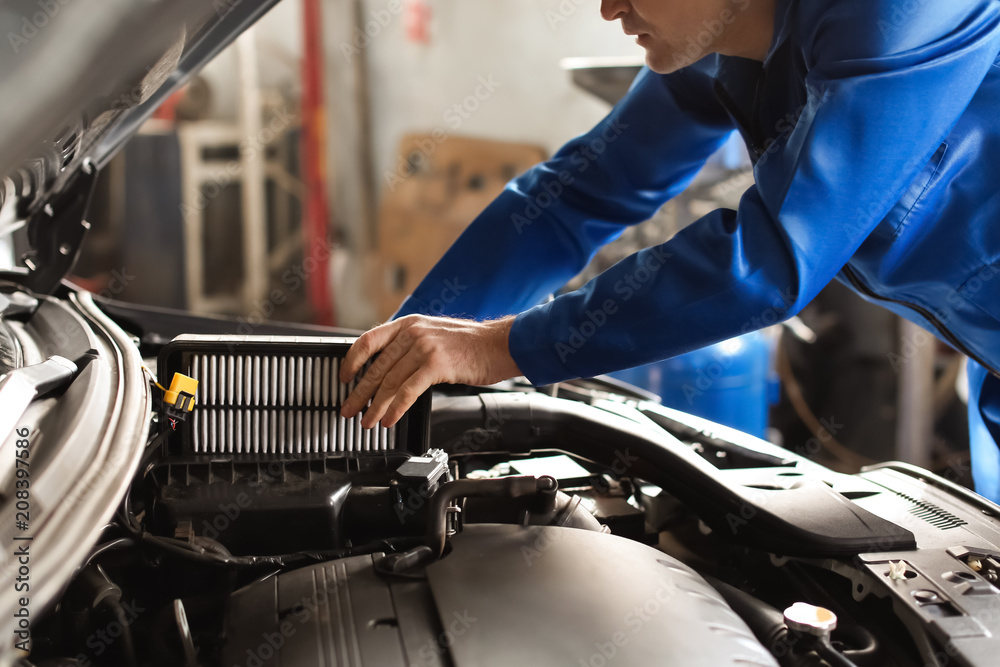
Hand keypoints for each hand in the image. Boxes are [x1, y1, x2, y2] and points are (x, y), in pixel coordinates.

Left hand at [339, 314, 521, 427]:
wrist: (500, 344)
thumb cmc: (471, 344)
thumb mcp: (434, 335)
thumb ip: (411, 346)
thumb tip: (389, 370)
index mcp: (408, 324)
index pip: (368, 341)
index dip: (351, 361)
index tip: (343, 378)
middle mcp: (413, 333)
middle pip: (376, 367)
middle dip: (358, 393)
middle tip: (348, 410)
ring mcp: (424, 347)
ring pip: (389, 382)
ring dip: (375, 406)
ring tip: (367, 422)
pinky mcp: (436, 364)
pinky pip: (408, 391)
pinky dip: (395, 409)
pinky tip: (390, 420)